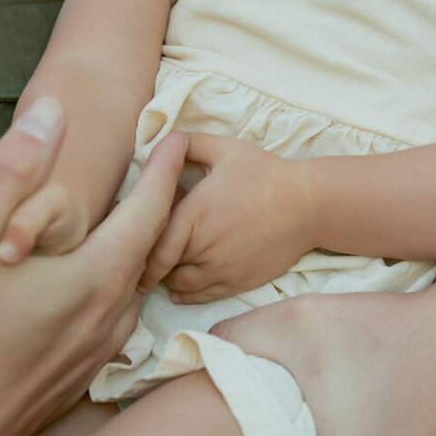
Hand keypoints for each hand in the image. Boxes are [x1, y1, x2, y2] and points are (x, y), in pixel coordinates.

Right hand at [0, 129, 186, 435]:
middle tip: (147, 180)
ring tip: (107, 229)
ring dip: (116, 256)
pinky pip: (99, 323)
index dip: (164, 168)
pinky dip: (95, 293)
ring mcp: (93, 359)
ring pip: (121, 291)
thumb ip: (17, 165)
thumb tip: (53, 111)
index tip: (179, 138)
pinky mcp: (72, 385)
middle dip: (144, 212)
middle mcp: (109, 323)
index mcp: (98, 282)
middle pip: (141, 252)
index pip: (149, 210)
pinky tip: (67, 286)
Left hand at [139, 134, 310, 301]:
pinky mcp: (238, 283)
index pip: (153, 244)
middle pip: (163, 266)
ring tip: (163, 268)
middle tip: (139, 257)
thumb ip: (190, 143)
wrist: (307, 205)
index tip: (128, 247)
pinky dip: (187, 294)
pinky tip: (180, 287)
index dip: (138, 250)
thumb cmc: (265, 174)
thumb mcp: (225, 149)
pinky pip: (203, 296)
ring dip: (168, 278)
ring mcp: (222, 269)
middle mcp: (204, 246)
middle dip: (151, 262)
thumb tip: (163, 138)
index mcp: (195, 214)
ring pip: (180, 285)